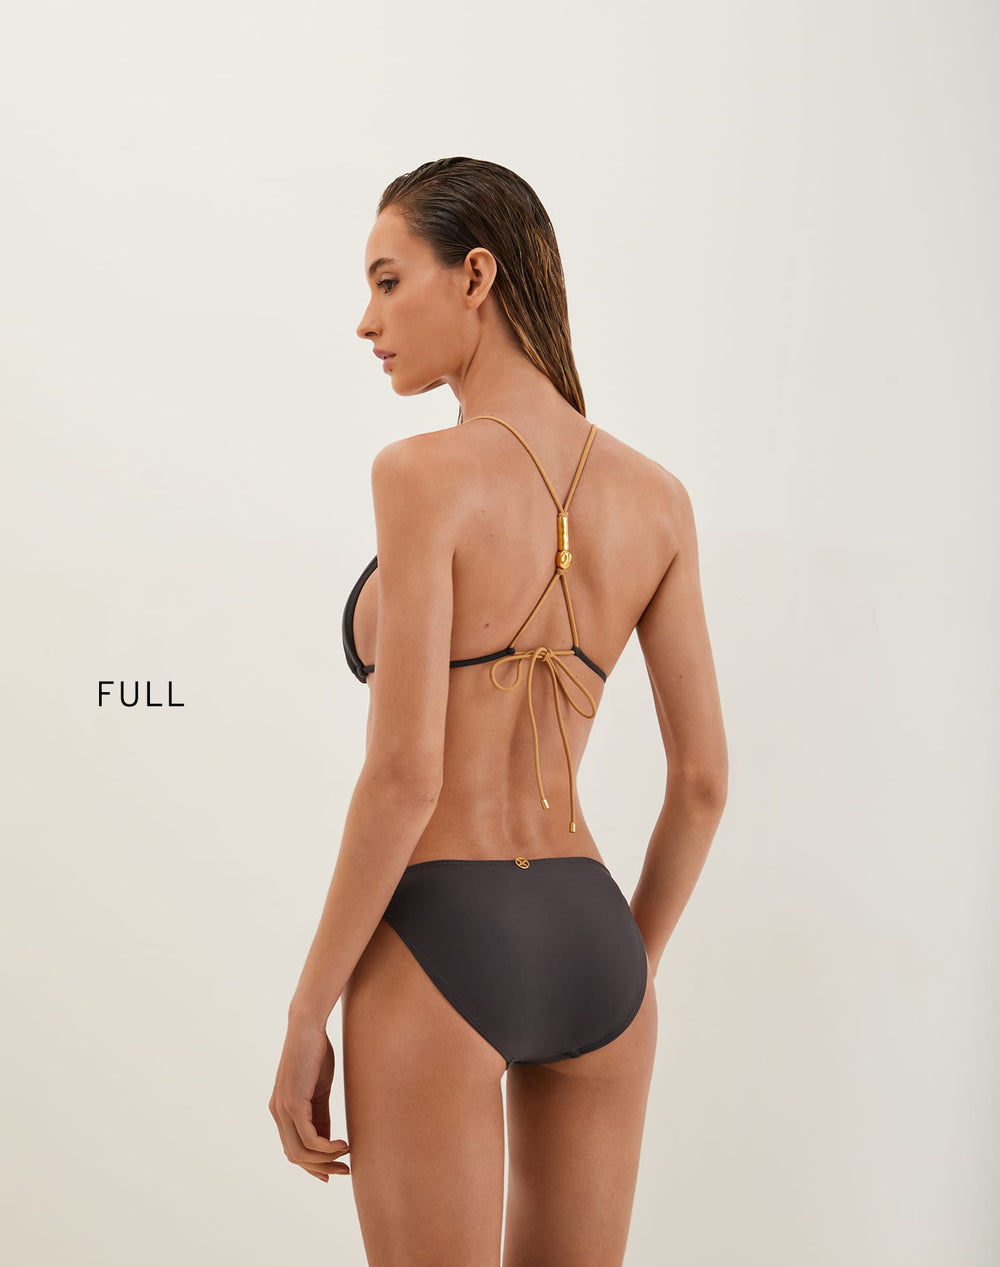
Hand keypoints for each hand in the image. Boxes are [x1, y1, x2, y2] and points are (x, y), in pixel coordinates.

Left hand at [269, 1021, 350, 1182]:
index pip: (294, 1149)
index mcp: (282, 1110)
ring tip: (347, 1155)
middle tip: (344, 1171)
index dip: (313, 1165)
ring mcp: (282, 1109)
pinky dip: (326, 1148)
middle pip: (295, 1156)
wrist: (308, 1027)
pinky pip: (308, 1138)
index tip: (333, 1173)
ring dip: (326, 1161)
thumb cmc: (316, 1052)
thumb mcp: (318, 1089)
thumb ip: (319, 1114)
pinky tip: (343, 1145)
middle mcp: (277, 1113)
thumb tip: (328, 1140)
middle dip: (321, 1168)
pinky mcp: (292, 1103)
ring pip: (300, 1152)